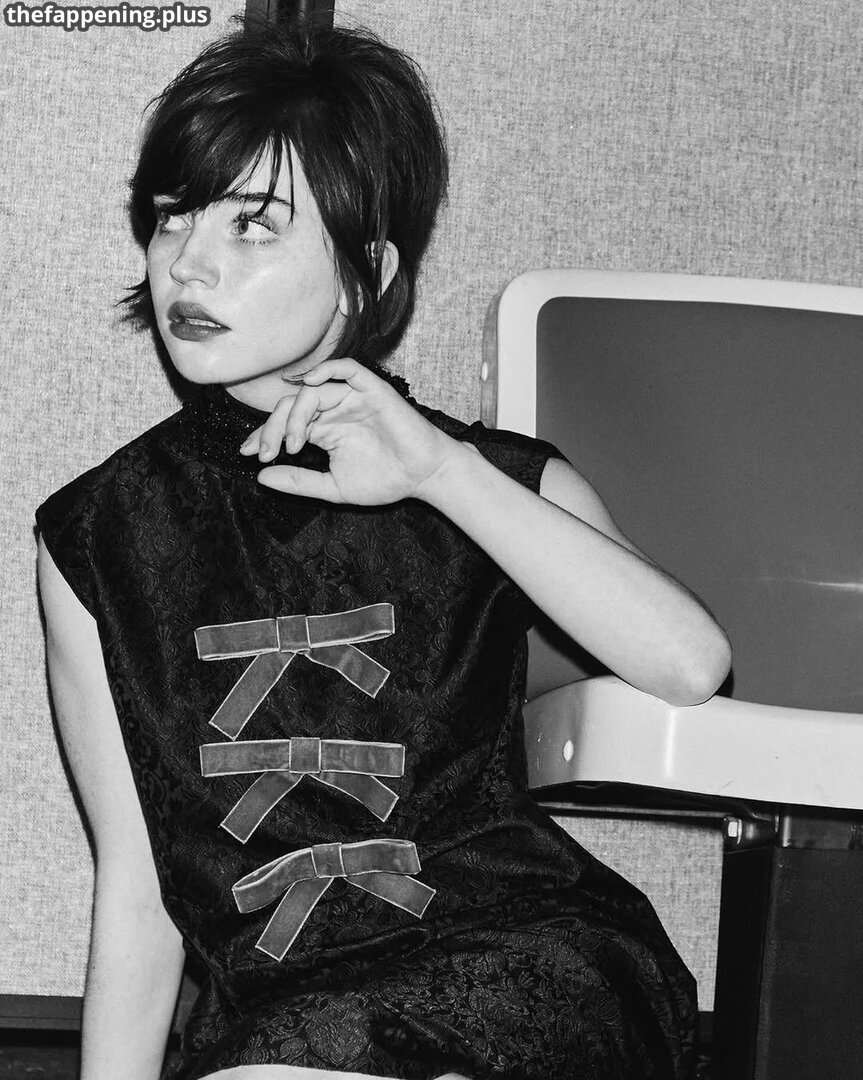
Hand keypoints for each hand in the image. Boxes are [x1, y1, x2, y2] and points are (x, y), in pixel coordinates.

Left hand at [241, 358, 462, 504]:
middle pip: (290, 406)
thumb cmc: (385, 481)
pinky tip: (310, 383)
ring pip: (311, 392)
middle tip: (266, 452)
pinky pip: (347, 369)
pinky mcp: (372, 390)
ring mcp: (351, 398)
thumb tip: (261, 476)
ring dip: (295, 415)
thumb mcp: (332, 487)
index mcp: (323, 430)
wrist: (422, 477)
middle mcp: (333, 410)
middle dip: (272, 428)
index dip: (262, 435)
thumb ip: (298, 481)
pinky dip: (327, 369)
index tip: (248, 453)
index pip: (284, 423)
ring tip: (295, 444)